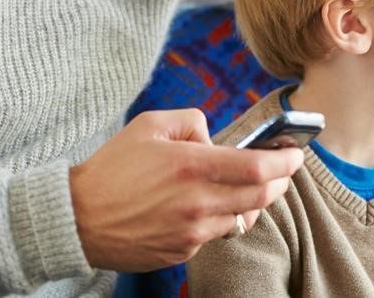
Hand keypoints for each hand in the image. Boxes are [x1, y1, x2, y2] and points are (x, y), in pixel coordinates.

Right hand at [68, 108, 303, 270]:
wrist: (77, 219)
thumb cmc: (112, 168)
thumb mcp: (149, 125)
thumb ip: (191, 121)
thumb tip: (214, 137)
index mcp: (192, 166)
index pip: (258, 168)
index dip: (286, 161)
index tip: (296, 153)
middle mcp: (197, 202)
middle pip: (262, 196)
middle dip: (280, 181)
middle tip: (283, 170)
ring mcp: (192, 232)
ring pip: (243, 218)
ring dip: (254, 202)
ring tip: (246, 187)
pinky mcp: (183, 253)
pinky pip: (216, 234)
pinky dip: (222, 218)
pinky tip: (207, 206)